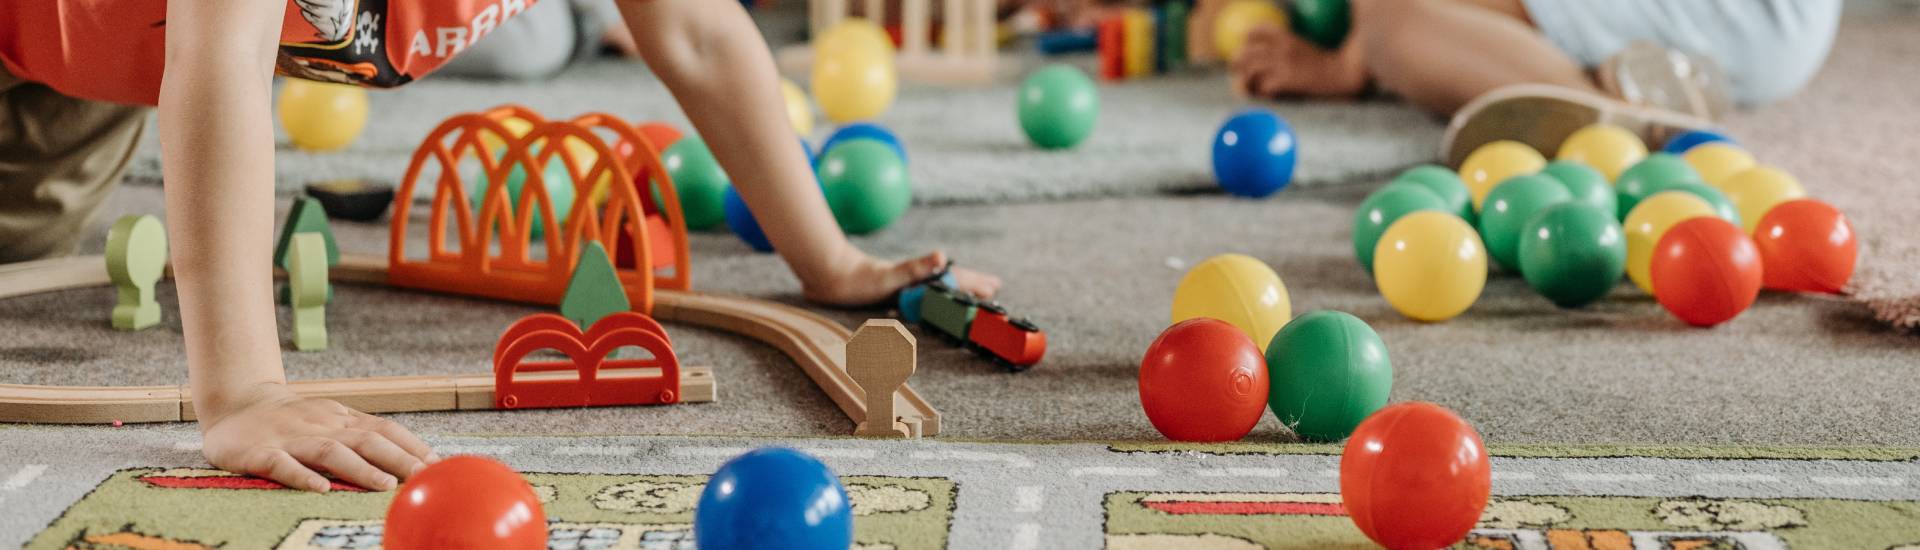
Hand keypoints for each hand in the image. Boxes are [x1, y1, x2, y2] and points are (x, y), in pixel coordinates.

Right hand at [200, 384, 436, 491]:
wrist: (234, 402)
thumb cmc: (293, 419)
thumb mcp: (332, 420)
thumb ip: (365, 436)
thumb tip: (413, 459)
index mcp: (342, 420)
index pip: (385, 430)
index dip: (413, 446)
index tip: (438, 465)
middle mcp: (323, 426)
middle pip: (367, 440)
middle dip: (399, 459)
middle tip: (424, 477)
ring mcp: (291, 438)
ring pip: (331, 451)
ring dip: (361, 468)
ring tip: (385, 485)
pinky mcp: (259, 452)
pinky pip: (281, 463)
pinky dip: (302, 475)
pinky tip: (320, 489)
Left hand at [802, 249, 1001, 305]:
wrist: (828, 275)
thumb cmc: (858, 279)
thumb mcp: (890, 275)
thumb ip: (916, 267)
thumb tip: (941, 256)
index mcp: (918, 278)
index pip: (953, 279)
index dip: (973, 283)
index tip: (994, 286)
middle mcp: (913, 282)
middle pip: (949, 282)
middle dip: (970, 285)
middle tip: (993, 287)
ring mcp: (902, 287)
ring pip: (936, 289)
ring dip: (954, 291)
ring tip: (970, 293)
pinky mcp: (890, 293)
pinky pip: (919, 297)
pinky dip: (931, 298)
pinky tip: (929, 299)